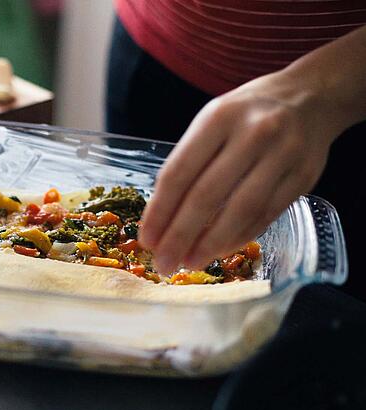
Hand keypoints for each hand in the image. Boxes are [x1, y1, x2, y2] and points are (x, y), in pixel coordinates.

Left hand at [138, 70, 344, 273]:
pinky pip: (266, 215)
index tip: (147, 239)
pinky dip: (239, 237)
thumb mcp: (212, 122)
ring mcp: (283, 155)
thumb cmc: (248, 114)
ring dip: (210, 244)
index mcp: (219, 117)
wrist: (312, 97)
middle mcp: (253, 134)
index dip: (160, 211)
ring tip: (190, 262)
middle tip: (164, 263)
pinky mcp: (304, 177)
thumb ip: (189, 163)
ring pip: (240, 211)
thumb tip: (162, 219)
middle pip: (207, 196)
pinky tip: (219, 250)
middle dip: (180, 236)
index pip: (179, 172)